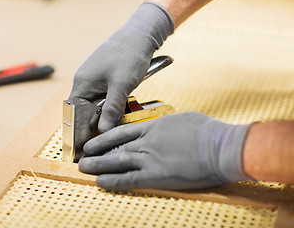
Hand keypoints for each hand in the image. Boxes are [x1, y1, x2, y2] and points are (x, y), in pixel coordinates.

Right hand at [69, 2, 173, 132]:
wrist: (140, 35)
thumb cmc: (129, 56)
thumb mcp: (122, 86)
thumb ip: (111, 110)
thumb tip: (104, 133)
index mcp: (82, 83)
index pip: (74, 113)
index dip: (82, 127)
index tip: (94, 139)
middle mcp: (84, 82)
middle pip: (86, 110)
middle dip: (99, 119)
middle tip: (114, 124)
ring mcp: (94, 79)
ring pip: (97, 104)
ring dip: (108, 109)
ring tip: (121, 109)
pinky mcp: (104, 77)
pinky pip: (105, 95)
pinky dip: (114, 101)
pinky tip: (124, 99)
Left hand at [79, 112, 252, 190]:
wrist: (220, 147)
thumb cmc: (206, 131)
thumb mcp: (182, 120)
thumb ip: (166, 125)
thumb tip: (161, 128)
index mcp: (152, 127)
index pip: (121, 132)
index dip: (104, 137)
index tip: (94, 141)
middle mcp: (146, 142)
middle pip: (113, 147)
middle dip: (95, 152)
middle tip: (82, 156)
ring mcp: (149, 159)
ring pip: (115, 161)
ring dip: (98, 165)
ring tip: (84, 168)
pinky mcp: (156, 176)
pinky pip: (128, 179)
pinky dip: (112, 181)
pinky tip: (101, 182)